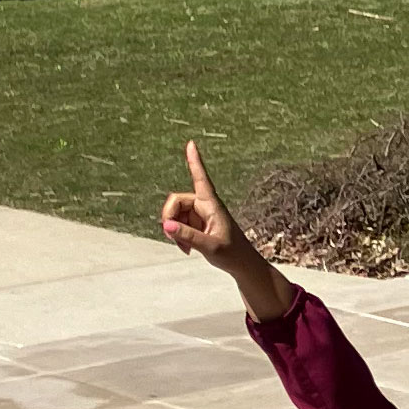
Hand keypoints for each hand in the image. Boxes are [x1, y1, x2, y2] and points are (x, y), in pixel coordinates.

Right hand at [158, 139, 248, 266]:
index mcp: (212, 205)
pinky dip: (177, 237)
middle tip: (173, 238)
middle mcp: (204, 206)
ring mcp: (198, 215)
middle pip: (175, 201)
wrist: (241, 265)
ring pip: (173, 215)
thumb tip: (166, 226)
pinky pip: (177, 225)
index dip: (195, 161)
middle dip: (169, 218)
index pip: (201, 179)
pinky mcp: (195, 224)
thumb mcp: (209, 247)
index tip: (191, 143)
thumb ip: (187, 236)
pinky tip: (186, 249)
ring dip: (174, 231)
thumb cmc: (232, 254)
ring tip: (186, 248)